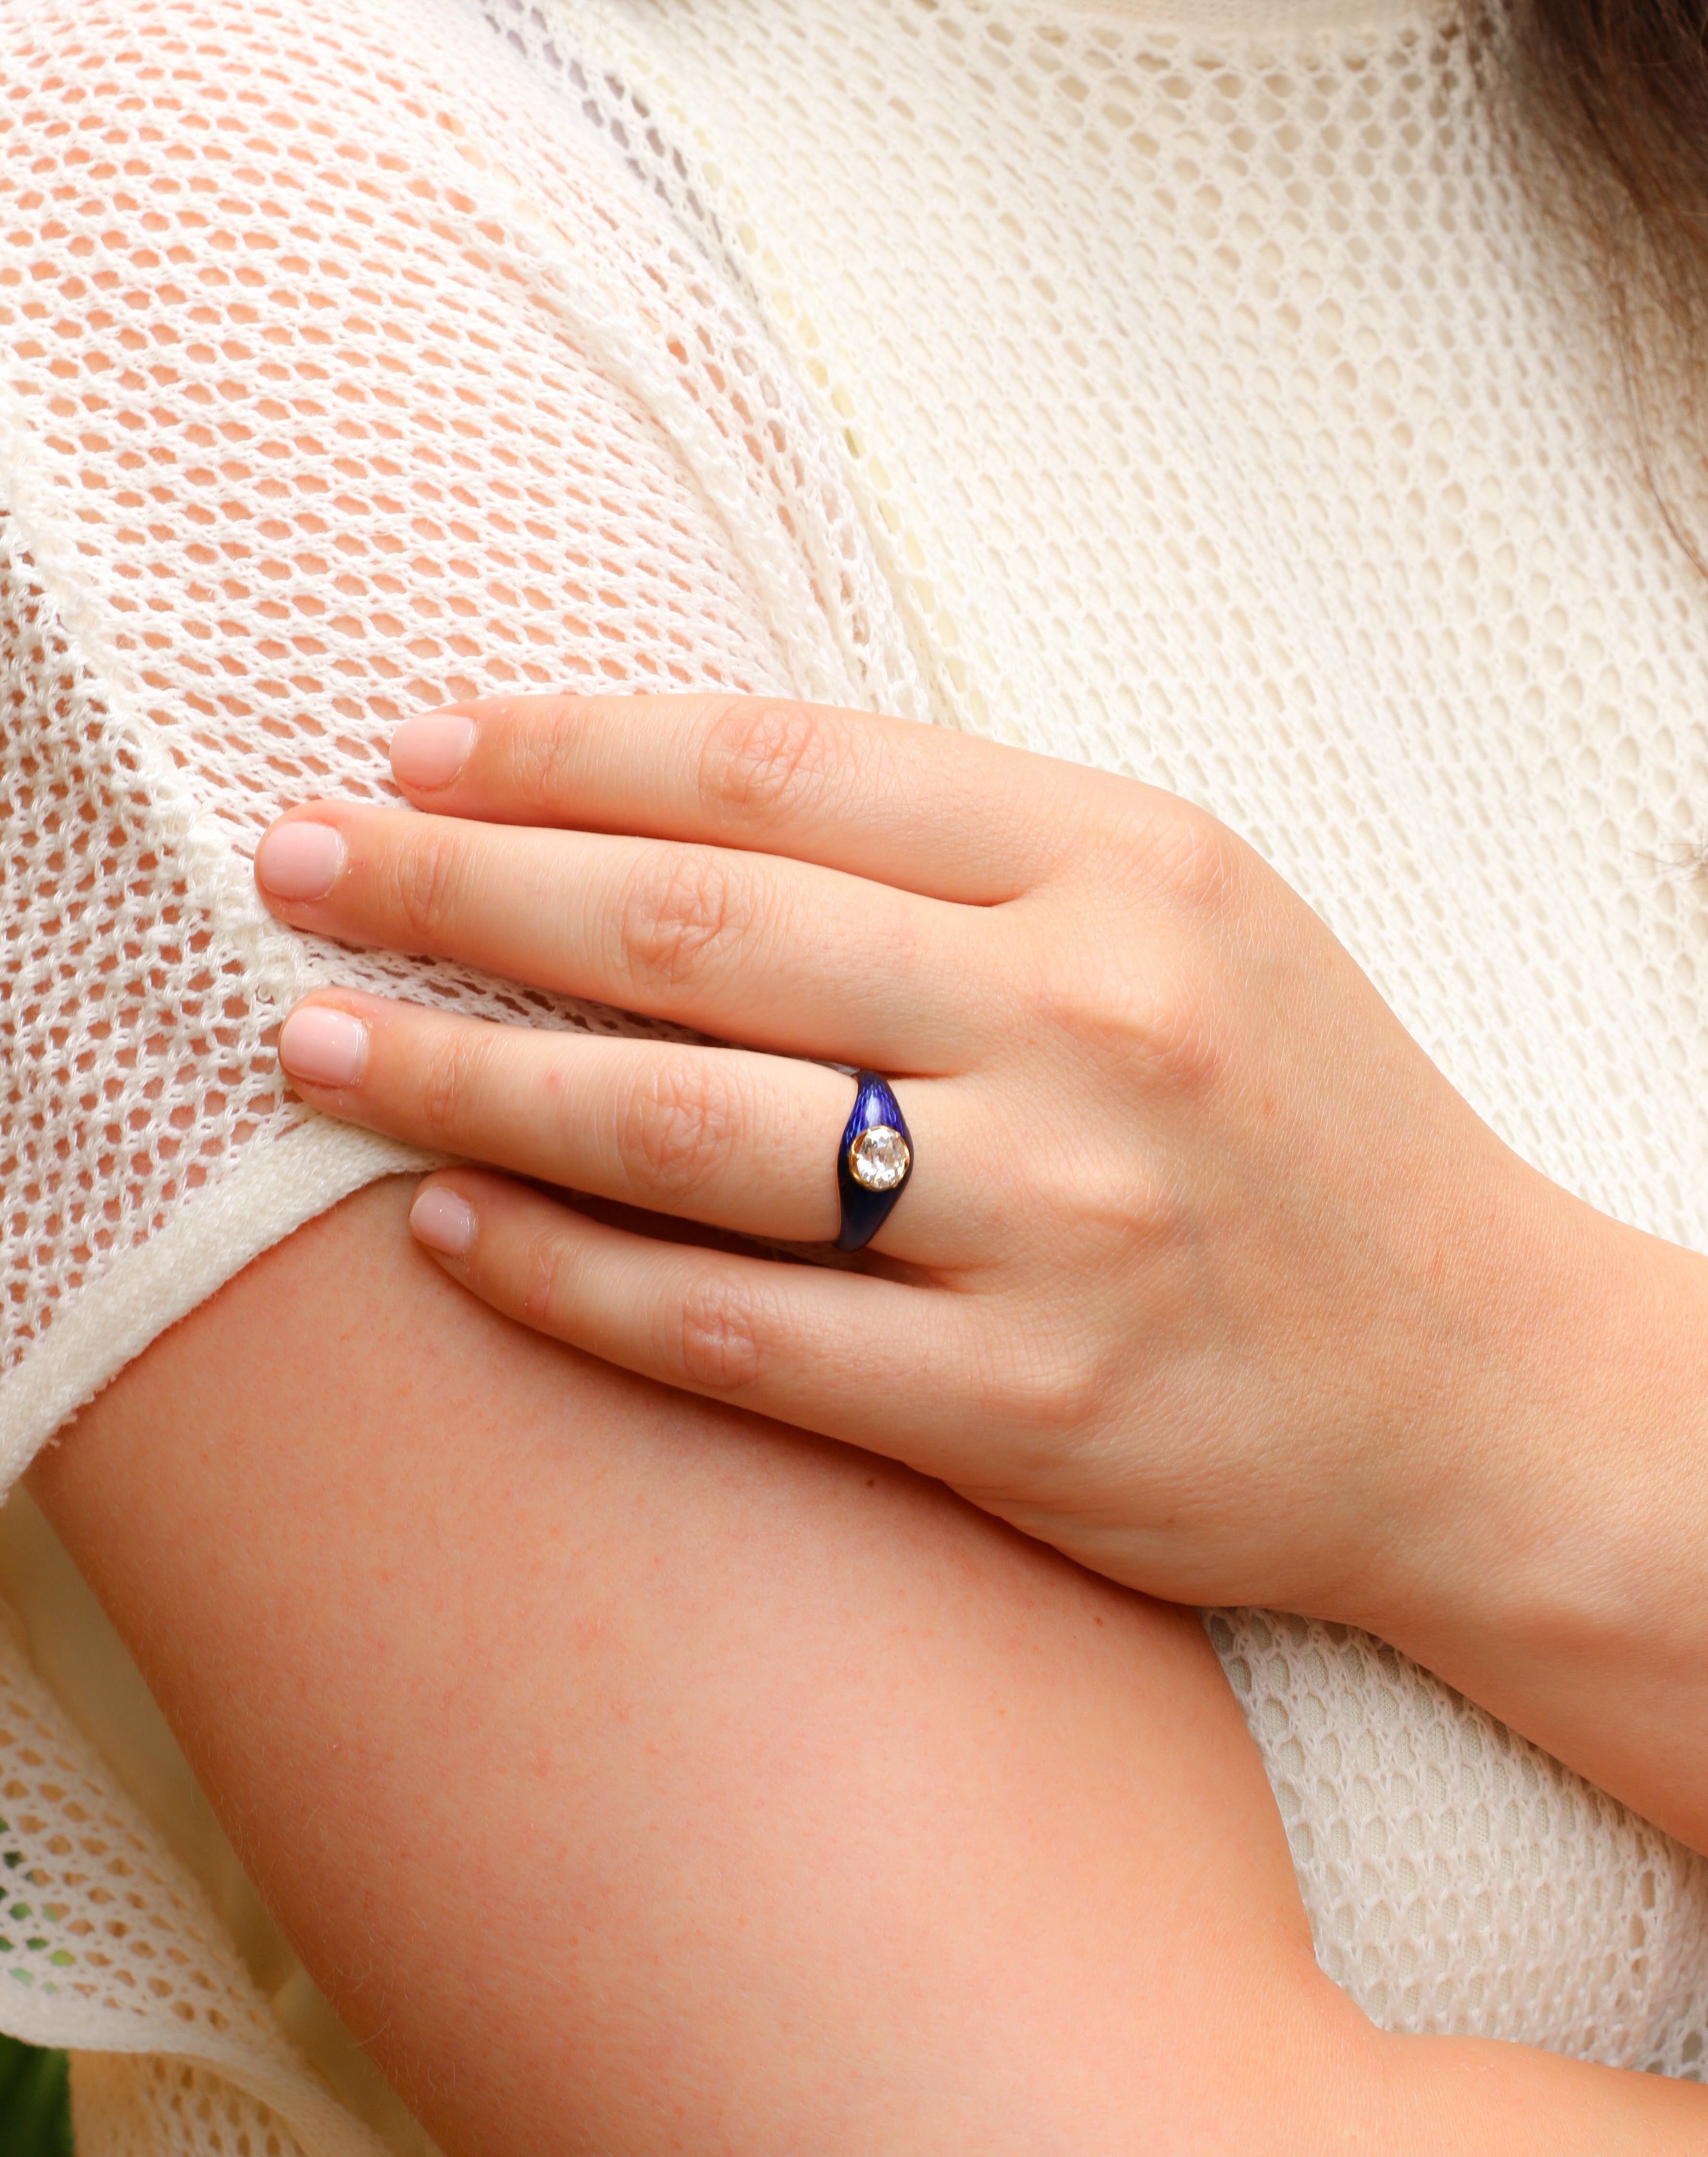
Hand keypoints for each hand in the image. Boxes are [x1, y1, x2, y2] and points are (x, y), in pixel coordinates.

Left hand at [254, 693, 1594, 1621]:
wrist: (1484, 1388)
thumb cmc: (1309, 1132)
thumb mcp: (1187, 921)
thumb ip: (966, 854)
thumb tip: (670, 810)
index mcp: (1132, 867)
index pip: (785, 765)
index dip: (570, 747)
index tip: (420, 748)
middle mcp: (1092, 1026)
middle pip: (698, 927)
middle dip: (460, 884)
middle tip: (297, 866)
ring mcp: (1058, 1226)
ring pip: (686, 1131)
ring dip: (467, 1082)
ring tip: (321, 1045)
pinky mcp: (1023, 1409)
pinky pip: (738, 1331)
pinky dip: (569, 1279)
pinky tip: (452, 1235)